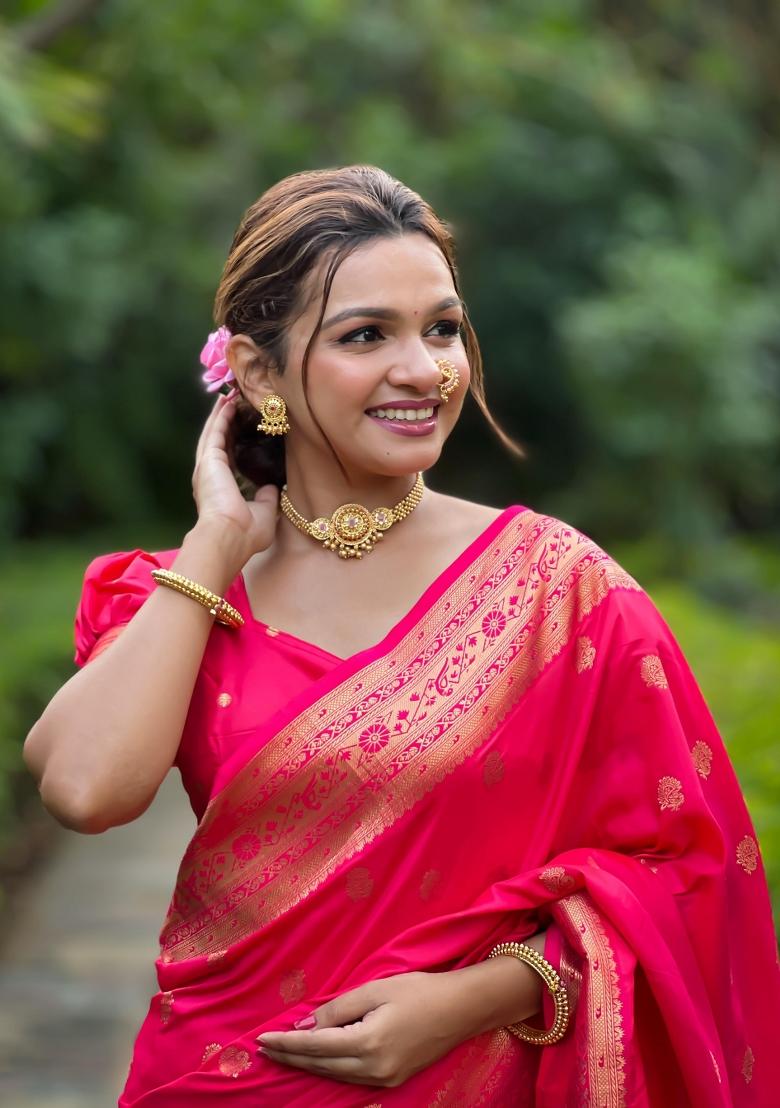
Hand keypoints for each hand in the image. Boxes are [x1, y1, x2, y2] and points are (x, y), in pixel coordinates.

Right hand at [191, 393, 278, 557]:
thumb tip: (272, 487)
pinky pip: (215, 433)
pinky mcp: (208, 460)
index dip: (233, 440)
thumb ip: (267, 498)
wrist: (229, 536)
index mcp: (221, 490)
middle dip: (224, 422)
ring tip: (227, 397)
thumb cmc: (246, 533)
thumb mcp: (264, 513)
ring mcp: (206, 467)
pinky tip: (227, 403)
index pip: (227, 459)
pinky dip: (221, 417)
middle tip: (231, 402)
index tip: (241, 426)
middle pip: (217, 441)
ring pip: (213, 433)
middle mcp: (210, 477)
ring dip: (220, 415)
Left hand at [257, 972, 471, 1086]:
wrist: (461, 1010)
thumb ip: (338, 1008)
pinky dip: (329, 1068)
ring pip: (333, 1075)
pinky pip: (350, 1077)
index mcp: (368, 1044)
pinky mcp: (391, 1081)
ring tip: (283, 1054)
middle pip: (320, 1066)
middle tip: (264, 1050)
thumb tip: (305, 1026)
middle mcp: (374, 1069)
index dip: (286, 1044)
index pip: (315, 1046)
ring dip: (307, 1065)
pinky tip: (316, 1059)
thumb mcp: (375, 989)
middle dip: (290, 1058)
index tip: (261, 1040)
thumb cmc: (419, 991)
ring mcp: (384, 1080)